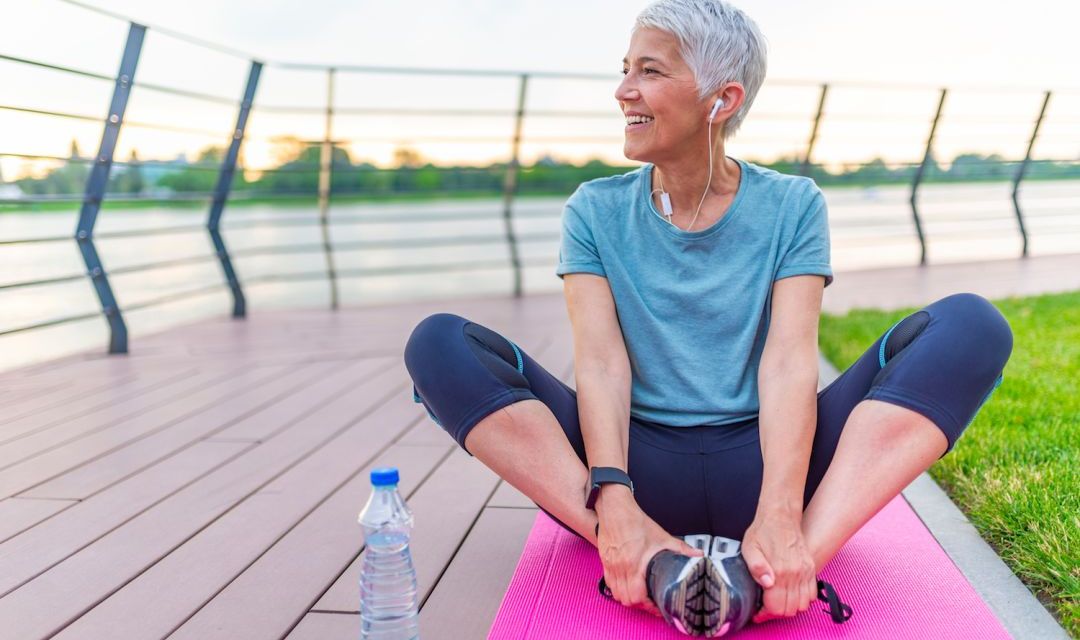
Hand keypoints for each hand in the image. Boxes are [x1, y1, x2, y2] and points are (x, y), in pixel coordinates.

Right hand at [596, 486, 702, 616]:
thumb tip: (698, 555)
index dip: (648, 606)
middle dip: (640, 604)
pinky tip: (627, 585)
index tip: (657, 605)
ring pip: (617, 594)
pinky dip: (618, 589)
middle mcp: (620, 567)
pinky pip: (609, 584)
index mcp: (634, 563)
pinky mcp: (605, 562)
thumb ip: (681, 549)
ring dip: (628, 598)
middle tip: (651, 601)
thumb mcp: (661, 536)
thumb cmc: (635, 522)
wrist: (615, 510)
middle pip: (627, 599)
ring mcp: (611, 566)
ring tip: (640, 595)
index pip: (637, 596)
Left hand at [741, 512, 816, 623]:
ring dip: (789, 607)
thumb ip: (756, 568)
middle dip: (776, 611)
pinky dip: (802, 599)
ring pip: (802, 605)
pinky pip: (812, 594)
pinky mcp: (811, 568)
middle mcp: (796, 573)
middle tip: (765, 605)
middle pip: (790, 610)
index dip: (765, 613)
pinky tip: (789, 593)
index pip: (777, 607)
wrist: (780, 515)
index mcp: (779, 570)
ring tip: (777, 600)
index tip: (758, 611)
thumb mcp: (750, 548)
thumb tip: (767, 584)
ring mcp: (806, 571)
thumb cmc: (762, 531)